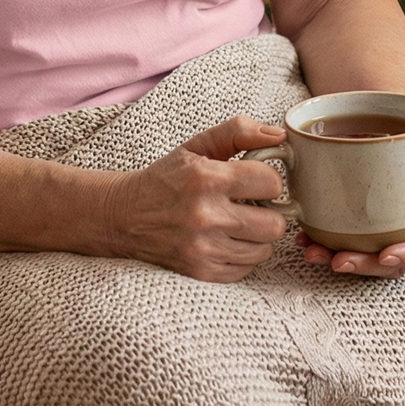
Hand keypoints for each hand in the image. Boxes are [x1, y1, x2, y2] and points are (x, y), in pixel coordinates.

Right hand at [105, 116, 288, 282]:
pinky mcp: (200, 272)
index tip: (257, 180)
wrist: (125, 216)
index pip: (272, 183)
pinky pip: (246, 269)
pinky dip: (242, 255)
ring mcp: (203, 249)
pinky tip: (227, 240)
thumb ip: (239, 132)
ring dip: (257, 235)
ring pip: (264, 249)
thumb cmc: (166, 177)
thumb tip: (279, 135)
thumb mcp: (198, 145)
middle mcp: (206, 217)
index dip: (270, 179)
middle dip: (269, 211)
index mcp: (208, 179)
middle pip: (275, 224)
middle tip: (253, 204)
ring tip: (238, 222)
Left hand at [298, 127, 404, 278]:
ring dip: (335, 259)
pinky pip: (340, 240)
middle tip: (337, 260)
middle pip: (392, 260)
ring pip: (364, 255)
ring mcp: (380, 226)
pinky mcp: (355, 221)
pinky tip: (304, 239)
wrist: (375, 110)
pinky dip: (320, 244)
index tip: (386, 255)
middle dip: (365, 266)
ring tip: (312, 252)